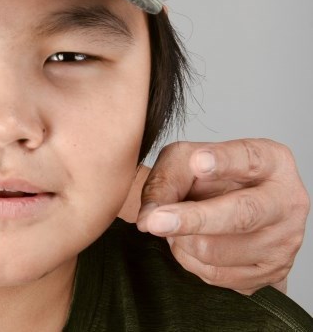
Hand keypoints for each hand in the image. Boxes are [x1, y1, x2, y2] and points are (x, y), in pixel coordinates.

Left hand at [136, 139, 308, 293]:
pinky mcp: (272, 272)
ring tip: (174, 225)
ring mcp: (284, 241)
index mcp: (271, 161)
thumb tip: (147, 220)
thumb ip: (165, 181)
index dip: (224, 161)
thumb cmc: (210, 177)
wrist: (233, 205)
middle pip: (241, 214)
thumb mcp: (183, 161)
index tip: (198, 162)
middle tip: (155, 222)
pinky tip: (187, 242)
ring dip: (181, 240)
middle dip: (194, 220)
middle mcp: (287, 201)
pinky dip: (189, 259)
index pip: (248, 159)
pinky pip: (217, 275)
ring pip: (218, 251)